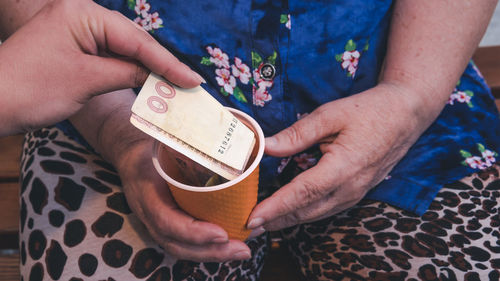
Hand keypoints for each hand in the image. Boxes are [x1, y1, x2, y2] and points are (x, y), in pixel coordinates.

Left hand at [0, 0, 202, 135]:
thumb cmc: (32, 89)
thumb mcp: (87, 80)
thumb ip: (127, 72)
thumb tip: (157, 76)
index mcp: (82, 13)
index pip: (136, 40)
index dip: (168, 63)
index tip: (193, 80)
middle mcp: (80, 15)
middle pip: (133, 40)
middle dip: (161, 64)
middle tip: (190, 84)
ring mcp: (76, 31)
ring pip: (123, 49)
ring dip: (147, 68)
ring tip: (175, 85)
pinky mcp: (73, 47)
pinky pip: (109, 57)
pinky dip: (128, 71)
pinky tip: (147, 82)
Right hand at [113, 138, 252, 261]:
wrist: (130, 153)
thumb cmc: (151, 144)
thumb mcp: (163, 138)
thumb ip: (185, 138)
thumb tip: (219, 129)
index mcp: (146, 190)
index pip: (167, 221)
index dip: (194, 232)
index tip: (221, 233)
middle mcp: (148, 212)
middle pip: (177, 244)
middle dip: (211, 252)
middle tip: (243, 248)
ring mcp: (154, 222)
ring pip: (181, 249)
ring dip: (213, 254)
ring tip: (242, 250)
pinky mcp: (164, 225)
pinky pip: (184, 244)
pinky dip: (207, 249)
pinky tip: (230, 246)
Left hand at [247, 83, 433, 230]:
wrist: (406, 115)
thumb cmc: (369, 111)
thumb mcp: (330, 115)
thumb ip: (297, 134)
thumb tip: (266, 146)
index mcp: (342, 168)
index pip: (301, 194)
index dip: (275, 208)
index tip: (252, 218)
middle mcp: (350, 188)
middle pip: (306, 211)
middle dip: (275, 221)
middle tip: (248, 226)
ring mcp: (356, 193)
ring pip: (316, 214)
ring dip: (289, 220)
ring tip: (264, 223)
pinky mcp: (357, 192)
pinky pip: (327, 209)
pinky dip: (305, 214)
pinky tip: (291, 212)